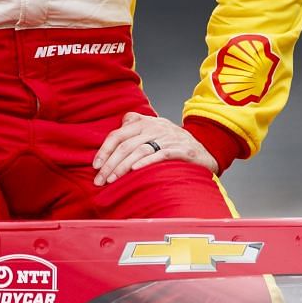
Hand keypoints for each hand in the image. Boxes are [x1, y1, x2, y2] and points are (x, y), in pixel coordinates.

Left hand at [92, 112, 217, 185]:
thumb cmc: (173, 144)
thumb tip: (118, 128)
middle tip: (99, 180)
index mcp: (146, 122)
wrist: (205, 151)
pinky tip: (135, 170)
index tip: (95, 165)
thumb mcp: (154, 131)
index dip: (105, 149)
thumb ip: (136, 126)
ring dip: (123, 167)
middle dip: (110, 163)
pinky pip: (161, 155)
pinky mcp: (182, 150)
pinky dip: (146, 162)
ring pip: (140, 151)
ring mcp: (169, 138)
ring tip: (112, 180)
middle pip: (126, 145)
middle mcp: (156, 127)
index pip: (119, 134)